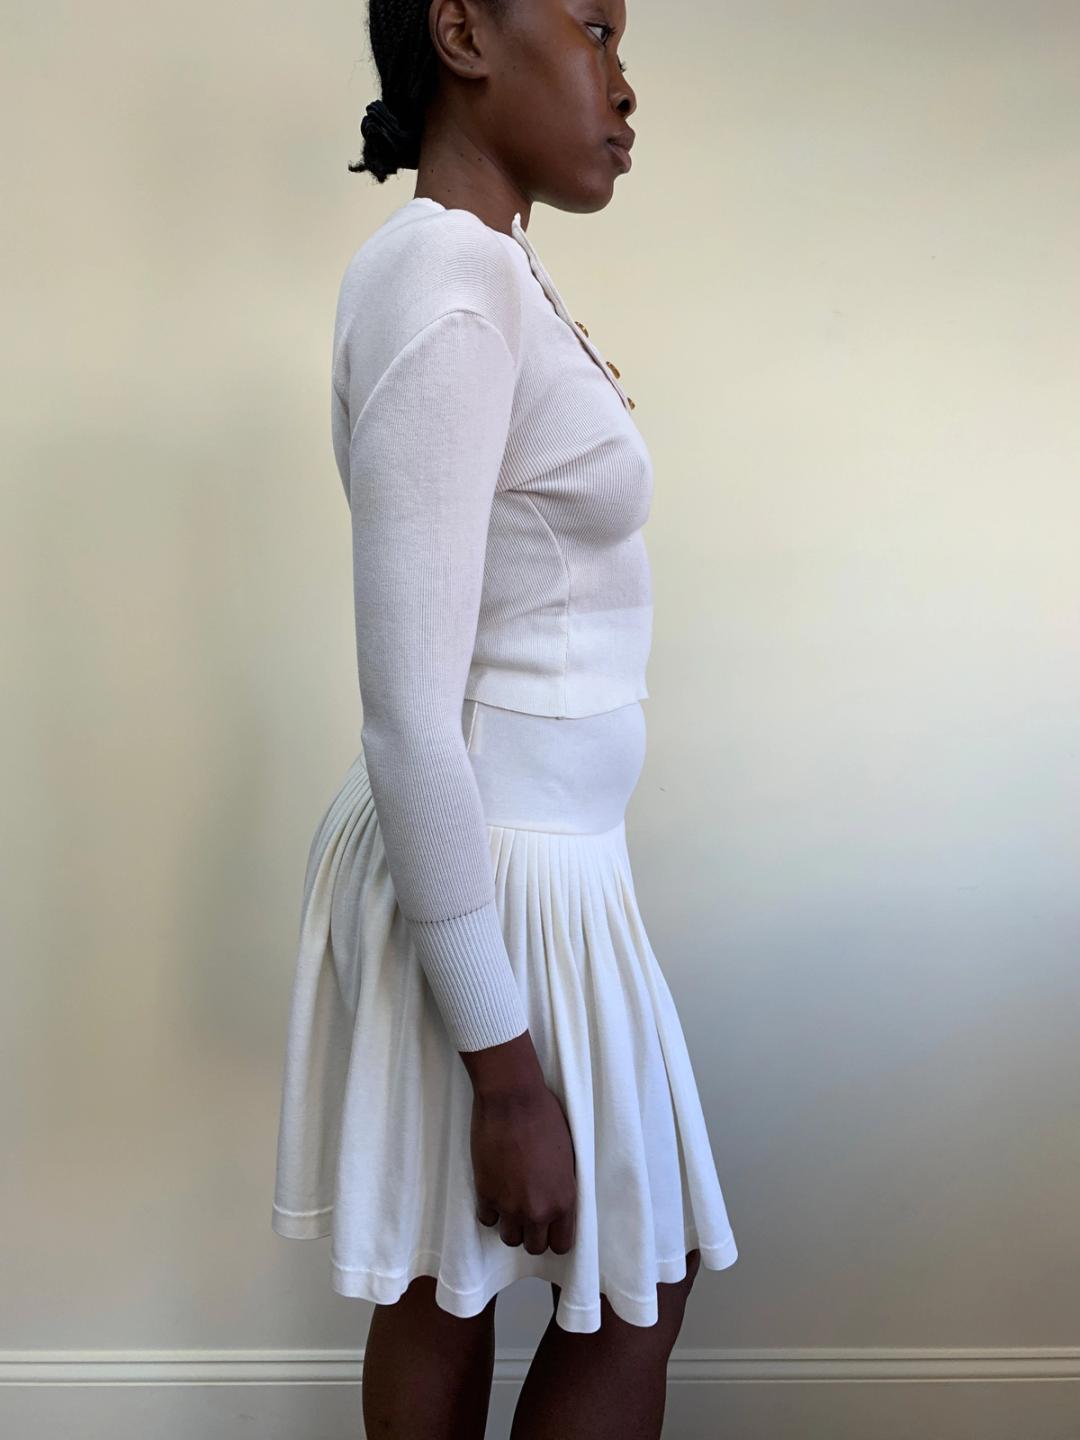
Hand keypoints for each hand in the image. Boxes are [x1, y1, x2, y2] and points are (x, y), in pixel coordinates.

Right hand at [470, 1081, 576, 1254]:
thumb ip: (562, 1187)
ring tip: (511, 1200)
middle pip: (533, 1247)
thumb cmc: (546, 1118)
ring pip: (509, 1238)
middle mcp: (537, 1210)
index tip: (549, 1225)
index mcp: (564, 1200)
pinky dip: (490, 1208)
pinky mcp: (485, 1193)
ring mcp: (509, 1205)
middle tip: (529, 1210)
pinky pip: (486, 1219)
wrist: (512, 1099)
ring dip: (510, 1223)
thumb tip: (555, 1202)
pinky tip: (494, 1189)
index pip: (561, 1245)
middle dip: (532, 1232)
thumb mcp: (568, 1156)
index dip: (554, 1236)